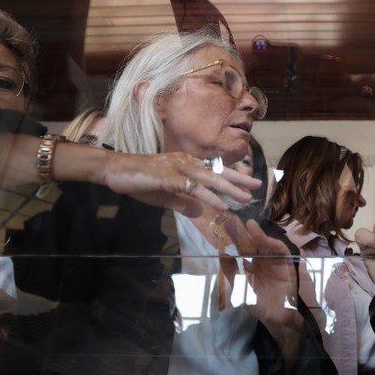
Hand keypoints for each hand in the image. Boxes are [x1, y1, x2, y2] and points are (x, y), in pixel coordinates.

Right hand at [99, 151, 260, 217]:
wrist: (116, 170)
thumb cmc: (139, 180)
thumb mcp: (165, 195)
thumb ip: (183, 202)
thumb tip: (200, 211)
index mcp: (186, 165)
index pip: (214, 170)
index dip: (232, 177)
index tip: (248, 183)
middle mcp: (187, 163)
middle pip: (218, 172)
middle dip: (239, 180)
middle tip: (258, 185)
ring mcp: (179, 169)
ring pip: (210, 180)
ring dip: (230, 189)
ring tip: (246, 198)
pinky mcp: (171, 178)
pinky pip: (194, 189)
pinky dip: (210, 197)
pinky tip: (222, 205)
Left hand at [225, 218, 301, 333]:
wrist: (280, 318)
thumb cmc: (261, 307)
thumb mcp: (241, 290)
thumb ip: (232, 273)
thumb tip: (222, 256)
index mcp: (253, 268)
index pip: (242, 251)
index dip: (233, 241)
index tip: (222, 231)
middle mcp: (264, 262)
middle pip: (253, 244)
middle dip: (243, 233)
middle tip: (232, 220)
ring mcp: (276, 261)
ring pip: (265, 243)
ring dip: (257, 233)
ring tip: (246, 223)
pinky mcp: (287, 263)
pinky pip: (279, 248)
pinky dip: (269, 240)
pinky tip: (259, 234)